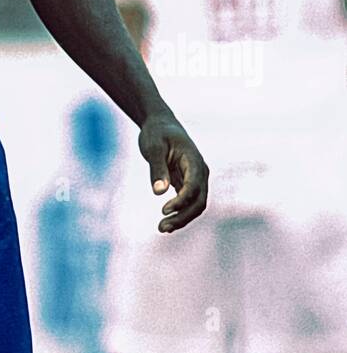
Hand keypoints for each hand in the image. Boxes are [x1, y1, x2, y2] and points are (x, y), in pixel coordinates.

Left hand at [138, 114, 208, 232]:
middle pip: (199, 201)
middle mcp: (200, 172)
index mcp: (194, 160)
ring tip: (162, 228)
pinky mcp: (188, 183)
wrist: (160, 124)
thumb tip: (158, 192)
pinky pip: (188, 203)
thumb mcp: (153, 147)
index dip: (181, 200)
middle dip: (183, 216)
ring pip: (196, 205)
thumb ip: (157, 168)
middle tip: (162, 227)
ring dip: (182, 218)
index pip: (194, 186)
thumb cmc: (157, 133)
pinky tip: (167, 223)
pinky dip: (180, 213)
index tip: (163, 208)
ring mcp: (196, 179)